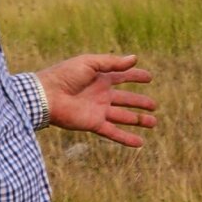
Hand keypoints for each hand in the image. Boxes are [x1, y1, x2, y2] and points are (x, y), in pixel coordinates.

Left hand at [37, 53, 156, 146]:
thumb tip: (135, 58)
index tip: (149, 77)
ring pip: (124, 117)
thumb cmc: (64, 75)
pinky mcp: (94, 124)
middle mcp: (101, 95)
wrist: (46, 96)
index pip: (123, 77)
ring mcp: (98, 110)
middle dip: (140, 102)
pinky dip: (127, 138)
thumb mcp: (89, 63)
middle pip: (126, 99)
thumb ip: (112, 62)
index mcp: (100, 78)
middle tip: (154, 105)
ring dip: (139, 120)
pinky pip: (113, 132)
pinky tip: (140, 143)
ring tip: (153, 123)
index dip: (136, 76)